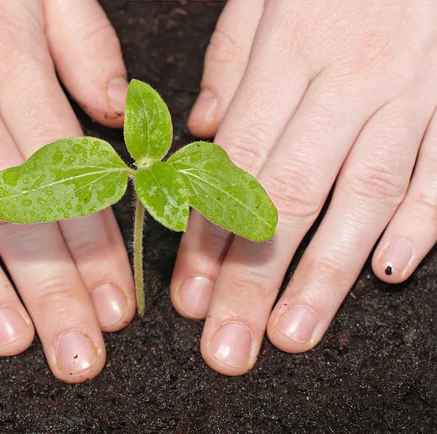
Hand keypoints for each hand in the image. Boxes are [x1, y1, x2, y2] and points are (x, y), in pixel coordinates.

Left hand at [172, 0, 436, 374]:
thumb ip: (232, 61)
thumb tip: (203, 131)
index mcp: (291, 51)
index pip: (237, 163)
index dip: (209, 235)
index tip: (191, 295)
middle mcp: (350, 79)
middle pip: (290, 195)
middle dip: (254, 279)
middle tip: (229, 345)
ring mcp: (411, 93)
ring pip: (364, 197)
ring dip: (325, 274)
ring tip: (292, 333)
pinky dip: (422, 224)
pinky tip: (389, 272)